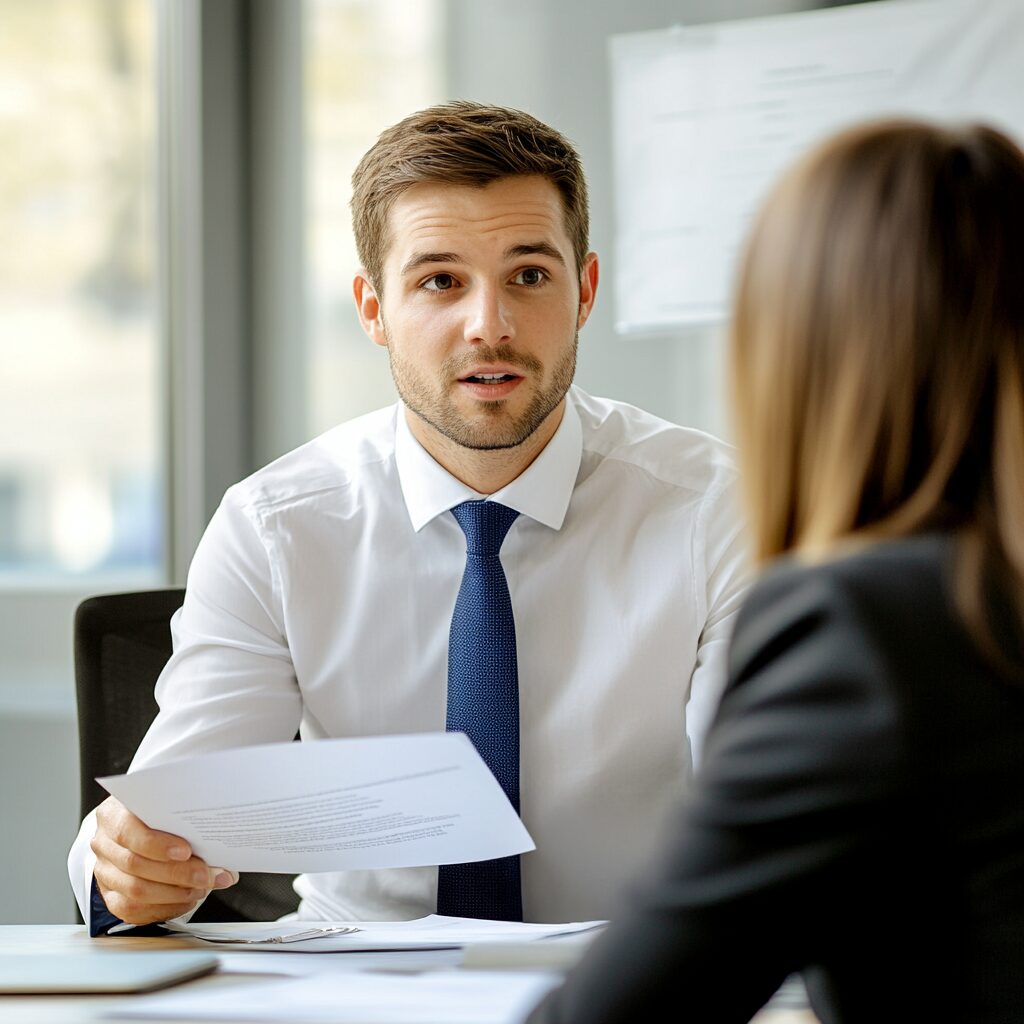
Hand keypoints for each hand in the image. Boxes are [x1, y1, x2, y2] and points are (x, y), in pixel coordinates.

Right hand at [91, 796, 237, 925]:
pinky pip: (133, 910)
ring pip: (134, 891)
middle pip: (135, 864)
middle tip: (206, 876)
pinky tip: (187, 900)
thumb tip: (224, 851)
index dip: (157, 844)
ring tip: (202, 887)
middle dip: (176, 874)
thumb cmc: (155, 815)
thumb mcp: (166, 807)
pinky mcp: (110, 896)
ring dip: (174, 893)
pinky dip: (165, 908)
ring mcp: (104, 872)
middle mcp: (103, 844)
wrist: (133, 828)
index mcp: (113, 815)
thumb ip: (186, 822)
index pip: (128, 831)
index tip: (186, 851)